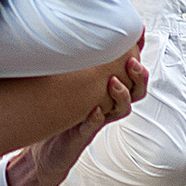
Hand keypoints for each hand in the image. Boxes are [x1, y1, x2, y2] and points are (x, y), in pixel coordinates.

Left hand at [7, 48, 149, 185]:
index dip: (138, 55)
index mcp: (106, 91)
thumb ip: (78, 65)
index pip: (129, 71)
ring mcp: (96, 122)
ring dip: (121, 95)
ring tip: (114, 82)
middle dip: (138, 76)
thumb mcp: (70, 86)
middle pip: (135, 91)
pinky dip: (95, 118)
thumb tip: (78, 31)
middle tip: (132, 62)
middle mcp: (106, 106)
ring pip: (121, 109)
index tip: (140, 36)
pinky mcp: (81, 137)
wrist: (45, 154)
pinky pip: (92, 127)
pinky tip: (95, 110)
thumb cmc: (59, 115)